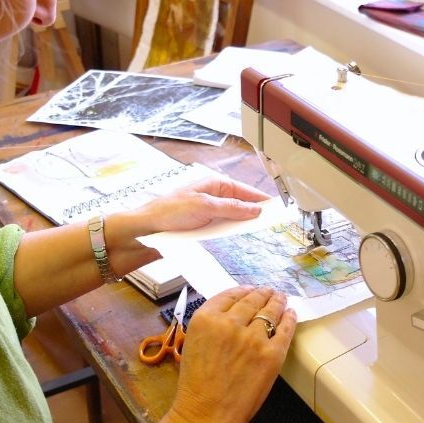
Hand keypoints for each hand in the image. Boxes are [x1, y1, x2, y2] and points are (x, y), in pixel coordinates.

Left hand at [134, 176, 269, 233]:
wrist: (146, 231)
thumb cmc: (168, 212)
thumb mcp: (204, 207)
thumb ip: (231, 208)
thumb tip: (254, 209)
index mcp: (214, 184)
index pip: (245, 190)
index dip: (262, 199)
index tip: (278, 207)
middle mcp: (212, 197)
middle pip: (241, 204)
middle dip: (256, 212)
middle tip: (274, 222)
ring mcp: (208, 212)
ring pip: (234, 218)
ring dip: (244, 223)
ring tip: (261, 230)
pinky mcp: (202, 227)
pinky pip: (223, 228)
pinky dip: (232, 232)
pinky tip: (240, 237)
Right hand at [169, 286, 296, 422]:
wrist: (207, 414)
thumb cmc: (195, 385)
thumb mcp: (192, 344)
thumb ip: (210, 326)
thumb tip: (232, 316)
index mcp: (205, 319)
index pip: (229, 296)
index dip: (242, 290)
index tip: (250, 289)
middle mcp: (230, 323)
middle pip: (252, 300)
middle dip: (262, 293)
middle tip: (269, 290)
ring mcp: (254, 337)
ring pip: (270, 311)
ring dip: (277, 301)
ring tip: (281, 297)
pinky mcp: (272, 354)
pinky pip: (285, 330)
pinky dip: (290, 319)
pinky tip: (291, 314)